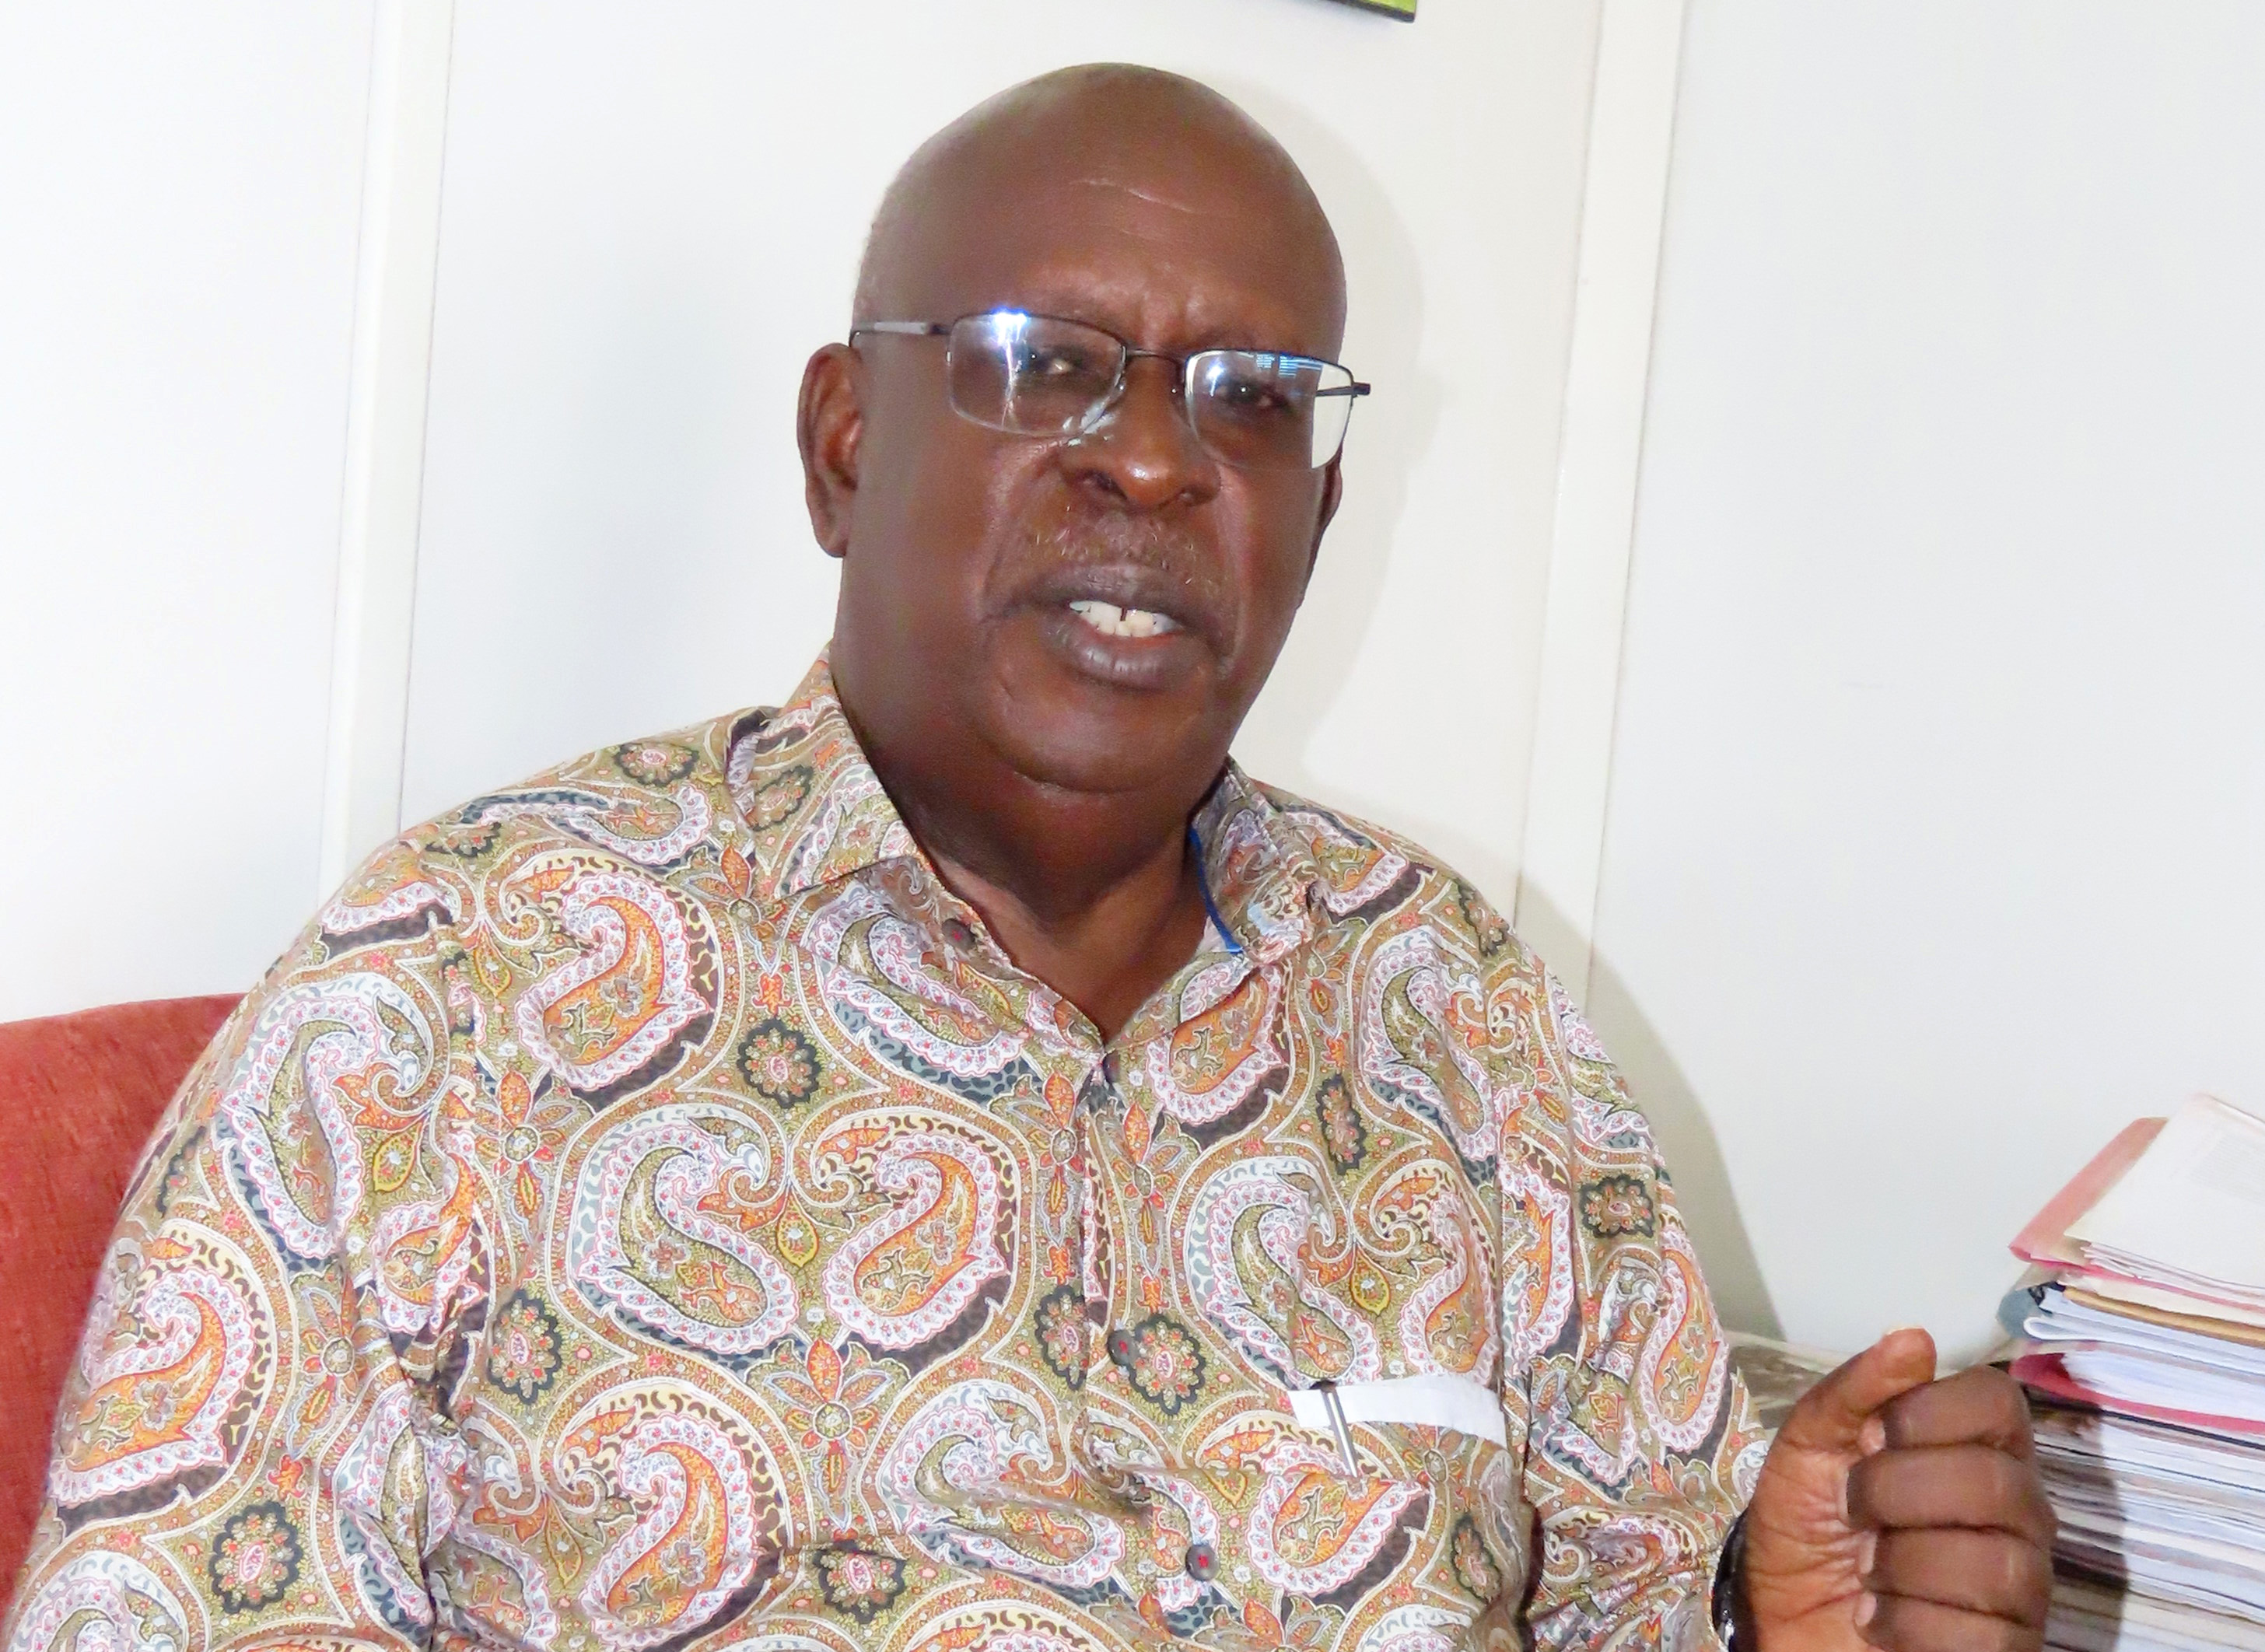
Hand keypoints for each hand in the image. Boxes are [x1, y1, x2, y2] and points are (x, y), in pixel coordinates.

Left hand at [1737, 1327, 2055, 1651]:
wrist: (1785, 1617)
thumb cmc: (1809, 1523)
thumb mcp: (1807, 1446)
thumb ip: (1853, 1391)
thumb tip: (1913, 1338)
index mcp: (1977, 1447)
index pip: (1998, 1401)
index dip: (1927, 1413)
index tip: (1871, 1437)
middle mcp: (2018, 1511)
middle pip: (1994, 1482)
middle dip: (1897, 1493)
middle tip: (1854, 1510)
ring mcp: (2022, 1586)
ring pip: (1995, 1567)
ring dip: (1901, 1566)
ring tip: (1866, 1571)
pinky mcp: (2007, 1648)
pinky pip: (1981, 1637)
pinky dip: (1906, 1626)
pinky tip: (1877, 1619)